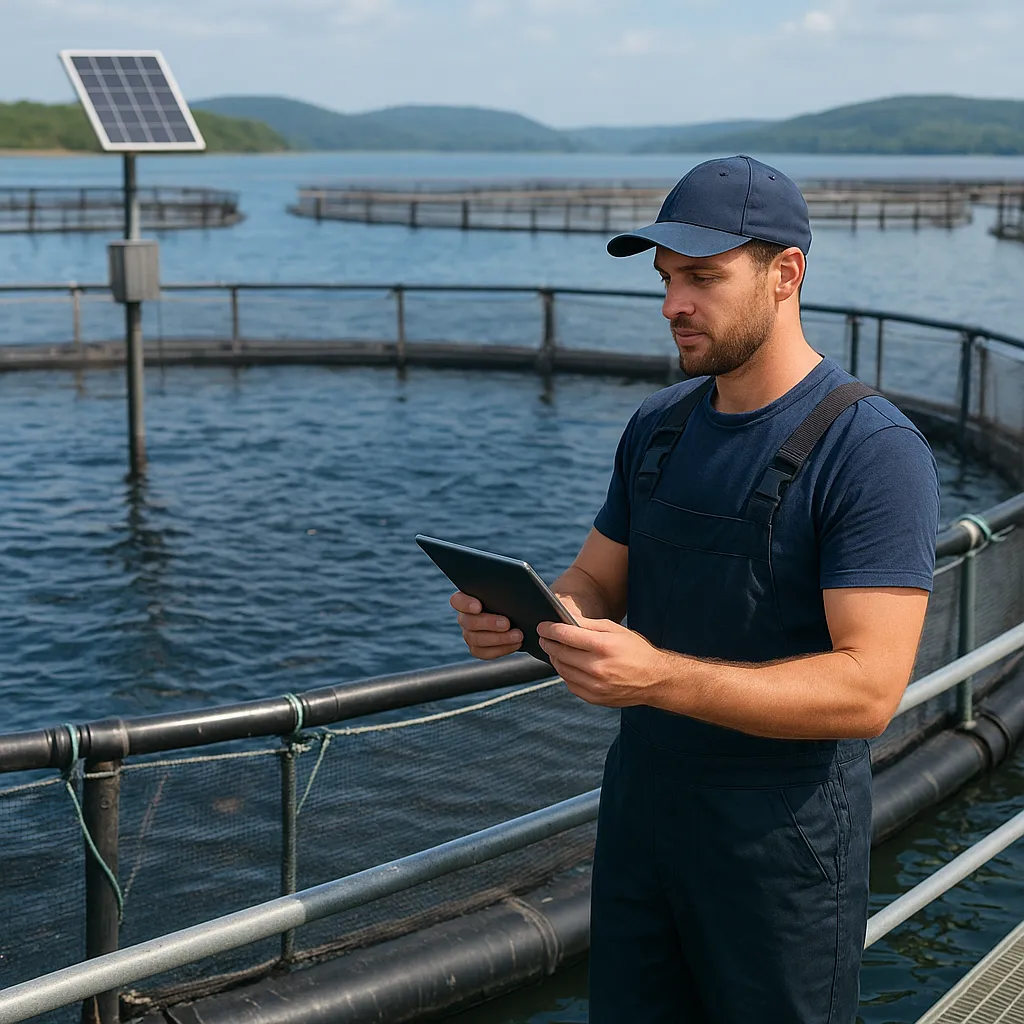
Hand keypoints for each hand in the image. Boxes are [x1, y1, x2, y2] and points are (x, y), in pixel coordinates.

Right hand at [450, 591, 522, 659]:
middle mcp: (465, 618)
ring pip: (476, 640)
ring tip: (517, 635)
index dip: (465, 604)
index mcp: (468, 600)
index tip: (478, 607)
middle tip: (507, 624)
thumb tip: (518, 599)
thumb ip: (509, 592)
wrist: (519, 618)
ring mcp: (469, 635)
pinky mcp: (478, 649)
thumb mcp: (510, 593)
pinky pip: (485, 653)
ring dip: (499, 639)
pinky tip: (515, 644)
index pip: (457, 601)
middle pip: (468, 622)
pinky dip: (501, 649)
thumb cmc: (513, 601)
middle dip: (488, 623)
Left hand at [537, 616, 672, 707]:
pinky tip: (568, 665)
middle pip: (560, 653)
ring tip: (554, 650)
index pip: (565, 635)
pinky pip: (570, 683)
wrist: (655, 680)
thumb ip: (589, 625)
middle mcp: (597, 667)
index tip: (542, 626)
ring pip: (562, 669)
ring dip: (554, 658)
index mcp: (603, 646)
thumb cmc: (636, 650)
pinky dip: (565, 673)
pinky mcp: (594, 698)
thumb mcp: (616, 630)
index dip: (549, 629)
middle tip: (543, 637)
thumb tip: (565, 620)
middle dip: (548, 642)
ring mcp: (595, 686)